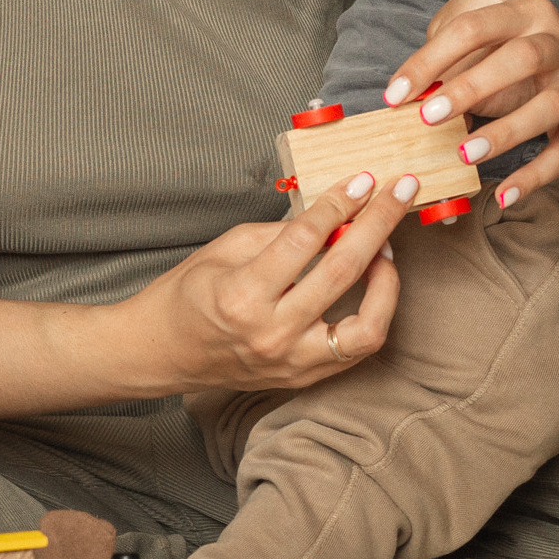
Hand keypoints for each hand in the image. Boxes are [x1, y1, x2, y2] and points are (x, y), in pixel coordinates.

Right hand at [128, 171, 418, 391]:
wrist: (160, 353)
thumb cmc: (187, 295)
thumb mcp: (226, 248)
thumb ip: (282, 233)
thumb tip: (334, 214)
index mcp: (243, 295)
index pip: (305, 239)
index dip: (339, 203)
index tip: (362, 180)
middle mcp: (272, 334)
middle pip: (343, 272)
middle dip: (378, 224)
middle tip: (398, 194)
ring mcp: (291, 363)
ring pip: (366, 327)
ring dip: (387, 281)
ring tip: (386, 248)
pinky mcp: (303, 378)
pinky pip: (355, 349)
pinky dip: (373, 313)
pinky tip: (373, 282)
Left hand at [383, 0, 558, 204]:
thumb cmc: (529, 63)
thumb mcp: (497, 44)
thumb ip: (456, 61)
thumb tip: (410, 96)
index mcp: (528, 14)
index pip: (473, 28)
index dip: (430, 60)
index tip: (396, 94)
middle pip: (520, 59)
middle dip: (471, 87)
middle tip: (428, 117)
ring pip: (548, 106)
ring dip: (505, 132)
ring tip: (465, 155)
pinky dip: (534, 176)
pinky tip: (504, 195)